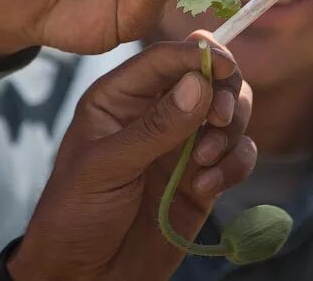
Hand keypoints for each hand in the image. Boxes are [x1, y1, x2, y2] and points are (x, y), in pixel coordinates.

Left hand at [7, 35, 255, 279]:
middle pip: (210, 78)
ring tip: (203, 164)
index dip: (198, 55)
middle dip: (224, 94)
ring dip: (229, 133)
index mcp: (120, 98)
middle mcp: (156, 114)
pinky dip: (235, 165)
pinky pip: (238, 155)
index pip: (165, 59)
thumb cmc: (74, 216)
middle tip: (219, 120)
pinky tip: (207, 188)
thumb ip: (153, 127)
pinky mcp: (204, 178)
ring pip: (230, 114)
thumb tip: (199, 83)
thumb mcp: (104, 167)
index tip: (224, 67)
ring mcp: (183, 145)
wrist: (84, 278)